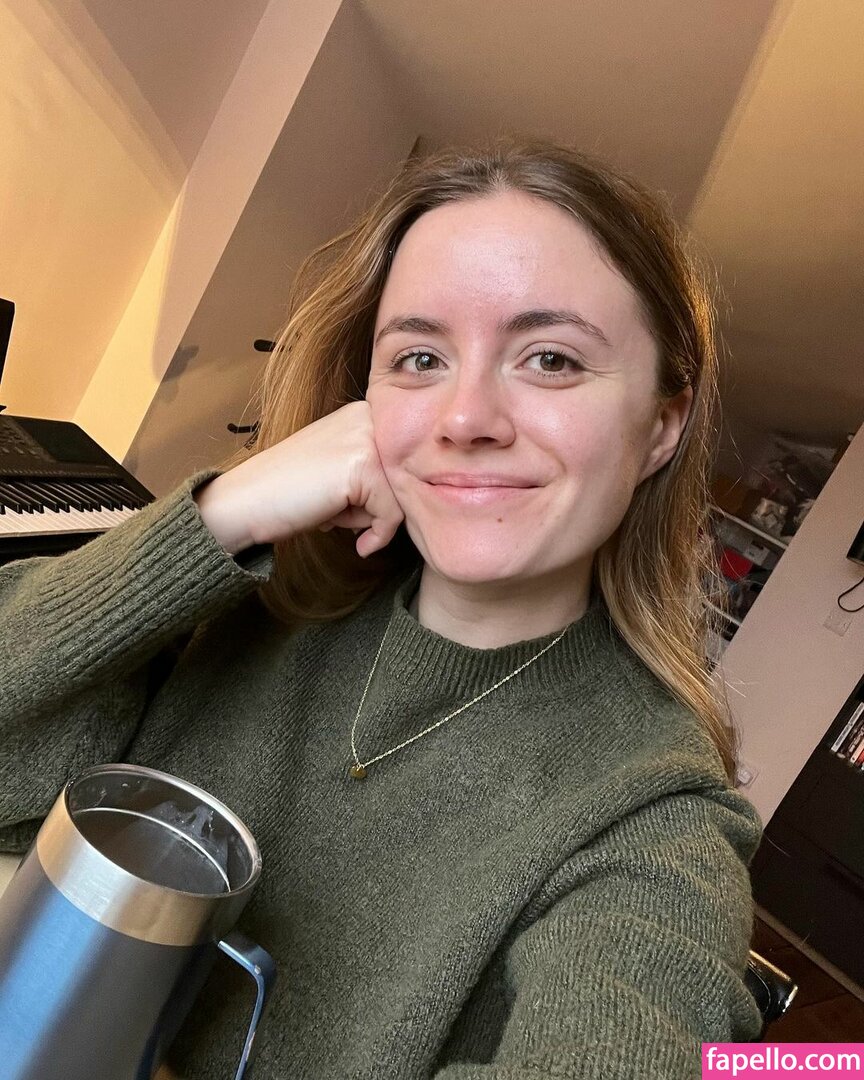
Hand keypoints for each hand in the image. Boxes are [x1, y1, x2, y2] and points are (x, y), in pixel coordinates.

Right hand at [194, 401, 403, 557]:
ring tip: (335, 514)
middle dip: (381, 506)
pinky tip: (355, 541)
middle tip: (340, 512)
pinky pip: (393, 513)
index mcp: (364, 412)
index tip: (354, 508)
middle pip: (408, 478)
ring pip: (404, 496)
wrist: (245, 502)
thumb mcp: (343, 472)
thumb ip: (379, 473)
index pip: (405, 464)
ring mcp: (366, 437)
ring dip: (375, 520)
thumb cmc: (290, 493)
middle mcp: (368, 416)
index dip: (387, 495)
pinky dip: (378, 534)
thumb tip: (421, 495)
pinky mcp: (363, 465)